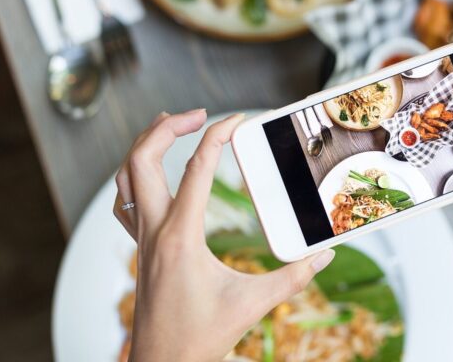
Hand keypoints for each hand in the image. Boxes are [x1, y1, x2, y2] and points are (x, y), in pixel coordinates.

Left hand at [113, 110, 334, 361]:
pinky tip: (153, 174)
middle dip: (168, 127)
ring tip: (171, 124)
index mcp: (180, 237)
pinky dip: (135, 176)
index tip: (237, 119)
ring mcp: (143, 240)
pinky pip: (126, 202)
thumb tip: (326, 256)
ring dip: (145, 145)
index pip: (195, 169)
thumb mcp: (254, 304)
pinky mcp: (142, 250)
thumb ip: (295, 277)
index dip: (217, 137)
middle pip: (143, 160)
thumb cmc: (200, 338)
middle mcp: (154, 231)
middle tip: (201, 114)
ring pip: (126, 178)